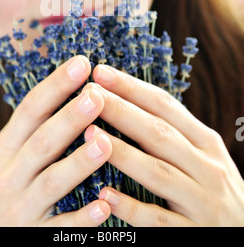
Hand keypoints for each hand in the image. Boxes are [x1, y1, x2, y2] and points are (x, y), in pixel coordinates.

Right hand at [0, 56, 111, 226]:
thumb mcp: (2, 155)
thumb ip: (28, 130)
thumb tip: (66, 91)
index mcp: (4, 148)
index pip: (30, 109)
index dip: (56, 85)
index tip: (82, 63)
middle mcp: (8, 175)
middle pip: (42, 142)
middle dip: (70, 118)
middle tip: (97, 95)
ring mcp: (19, 208)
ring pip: (52, 183)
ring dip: (79, 163)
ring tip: (105, 143)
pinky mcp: (31, 237)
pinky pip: (59, 229)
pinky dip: (81, 219)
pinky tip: (104, 206)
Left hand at [87, 64, 243, 226]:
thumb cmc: (213, 186)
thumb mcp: (203, 154)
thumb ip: (173, 132)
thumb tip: (128, 102)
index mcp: (205, 141)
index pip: (165, 106)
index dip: (132, 88)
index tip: (101, 72)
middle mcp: (206, 167)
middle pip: (158, 133)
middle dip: (121, 110)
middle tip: (89, 93)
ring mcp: (202, 201)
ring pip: (157, 172)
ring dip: (121, 152)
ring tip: (89, 134)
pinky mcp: (193, 233)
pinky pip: (158, 220)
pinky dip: (131, 208)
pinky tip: (105, 194)